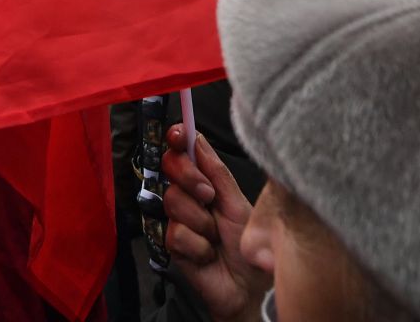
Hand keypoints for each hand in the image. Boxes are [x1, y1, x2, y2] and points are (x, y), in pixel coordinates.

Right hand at [162, 124, 269, 321]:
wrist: (249, 286)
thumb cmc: (245, 244)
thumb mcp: (237, 203)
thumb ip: (217, 172)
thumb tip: (197, 138)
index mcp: (203, 181)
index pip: (182, 151)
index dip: (177, 138)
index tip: (180, 134)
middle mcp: (187, 196)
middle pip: (170, 168)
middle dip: (190, 178)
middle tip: (210, 196)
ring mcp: (177, 219)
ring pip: (173, 200)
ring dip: (201, 221)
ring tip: (215, 236)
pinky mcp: (171, 244)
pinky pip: (176, 233)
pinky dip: (199, 245)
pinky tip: (208, 254)